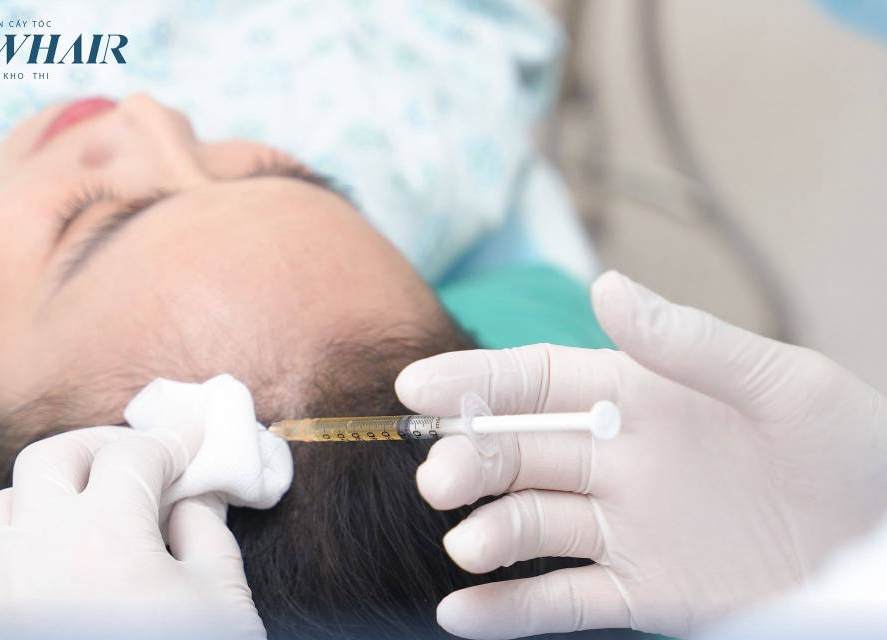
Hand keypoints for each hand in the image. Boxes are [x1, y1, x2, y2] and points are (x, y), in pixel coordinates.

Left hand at [0, 424, 265, 639]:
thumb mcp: (222, 600)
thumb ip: (209, 532)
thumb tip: (195, 497)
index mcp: (108, 529)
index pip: (135, 453)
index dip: (171, 440)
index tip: (191, 440)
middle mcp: (39, 545)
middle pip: (53, 457)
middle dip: (97, 449)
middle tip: (133, 462)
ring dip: (32, 502)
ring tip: (69, 517)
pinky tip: (6, 571)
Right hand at [395, 271, 886, 638]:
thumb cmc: (852, 451)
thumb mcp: (783, 386)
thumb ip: (689, 343)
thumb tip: (605, 286)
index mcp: (641, 395)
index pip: (539, 382)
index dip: (476, 382)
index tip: (417, 388)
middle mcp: (618, 457)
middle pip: (519, 453)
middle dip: (470, 460)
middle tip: (439, 481)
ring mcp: (625, 527)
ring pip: (531, 524)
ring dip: (487, 533)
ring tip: (467, 547)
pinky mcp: (642, 593)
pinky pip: (563, 600)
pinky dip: (509, 608)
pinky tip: (460, 614)